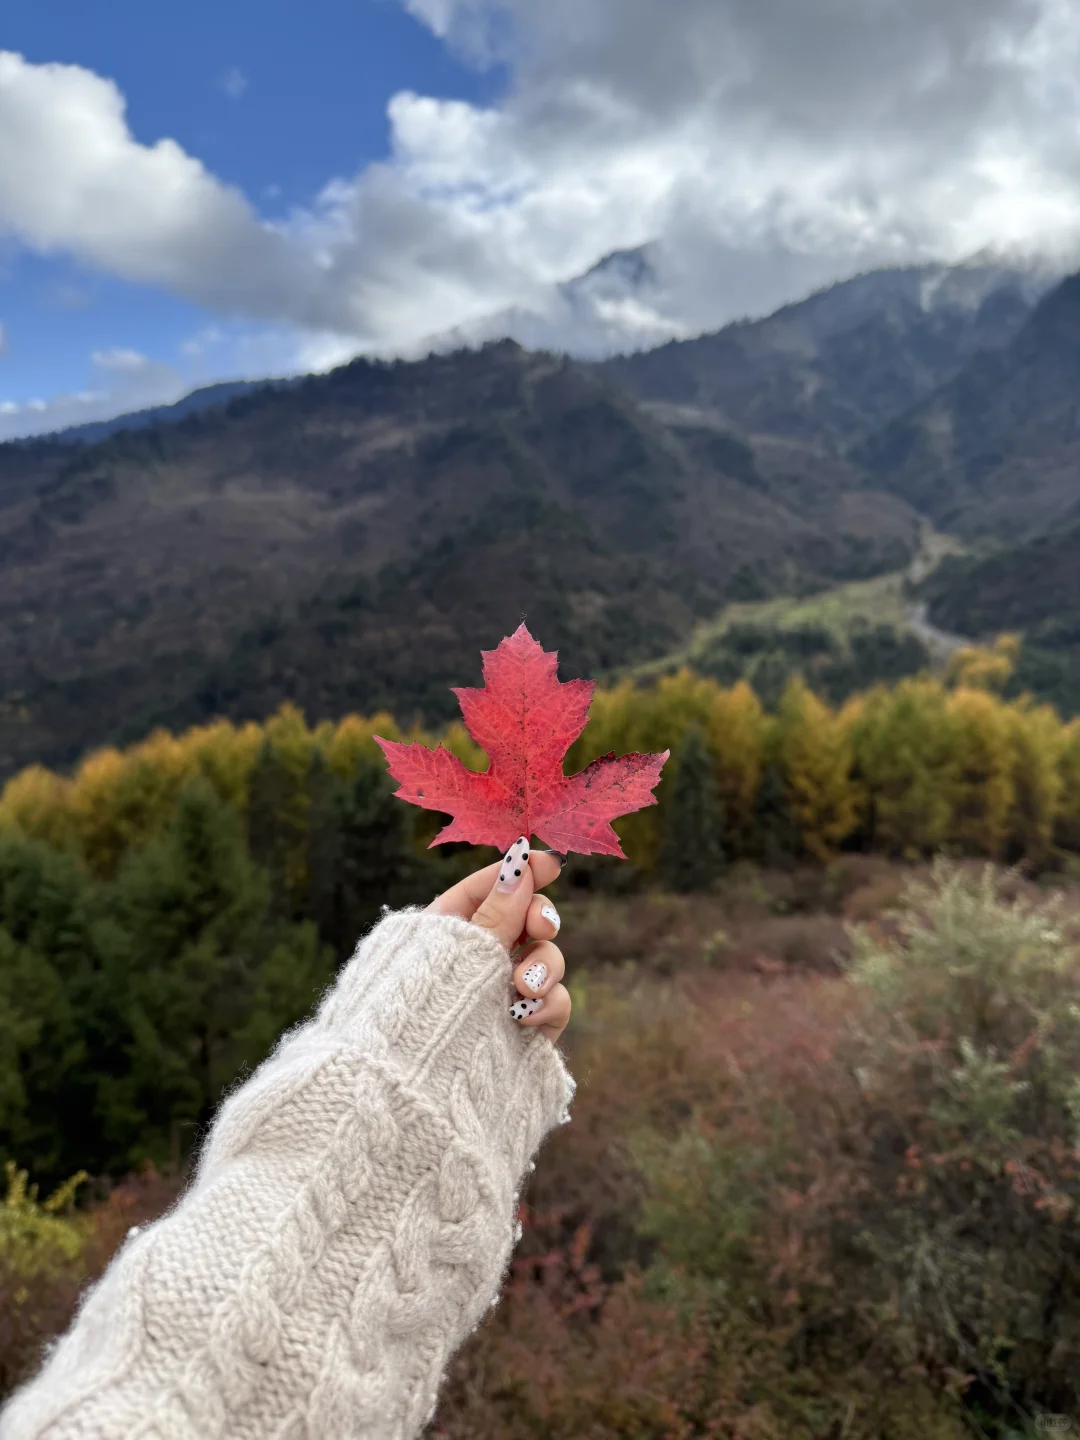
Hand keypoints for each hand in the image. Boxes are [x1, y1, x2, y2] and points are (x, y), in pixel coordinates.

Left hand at [427, 840, 569, 1041]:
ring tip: (526, 986)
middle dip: (539, 918)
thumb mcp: (462, 954)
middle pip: (524, 921)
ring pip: (543, 961)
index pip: (487, 890)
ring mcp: (500, 998)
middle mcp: (474, 964)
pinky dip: (548, 1004)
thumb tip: (522, 864)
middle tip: (539, 925)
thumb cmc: (422, 1015)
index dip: (519, 872)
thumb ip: (498, 911)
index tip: (550, 862)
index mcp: (443, 934)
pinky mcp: (522, 1032)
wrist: (413, 1100)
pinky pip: (550, 1004)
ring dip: (544, 964)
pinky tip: (529, 1014)